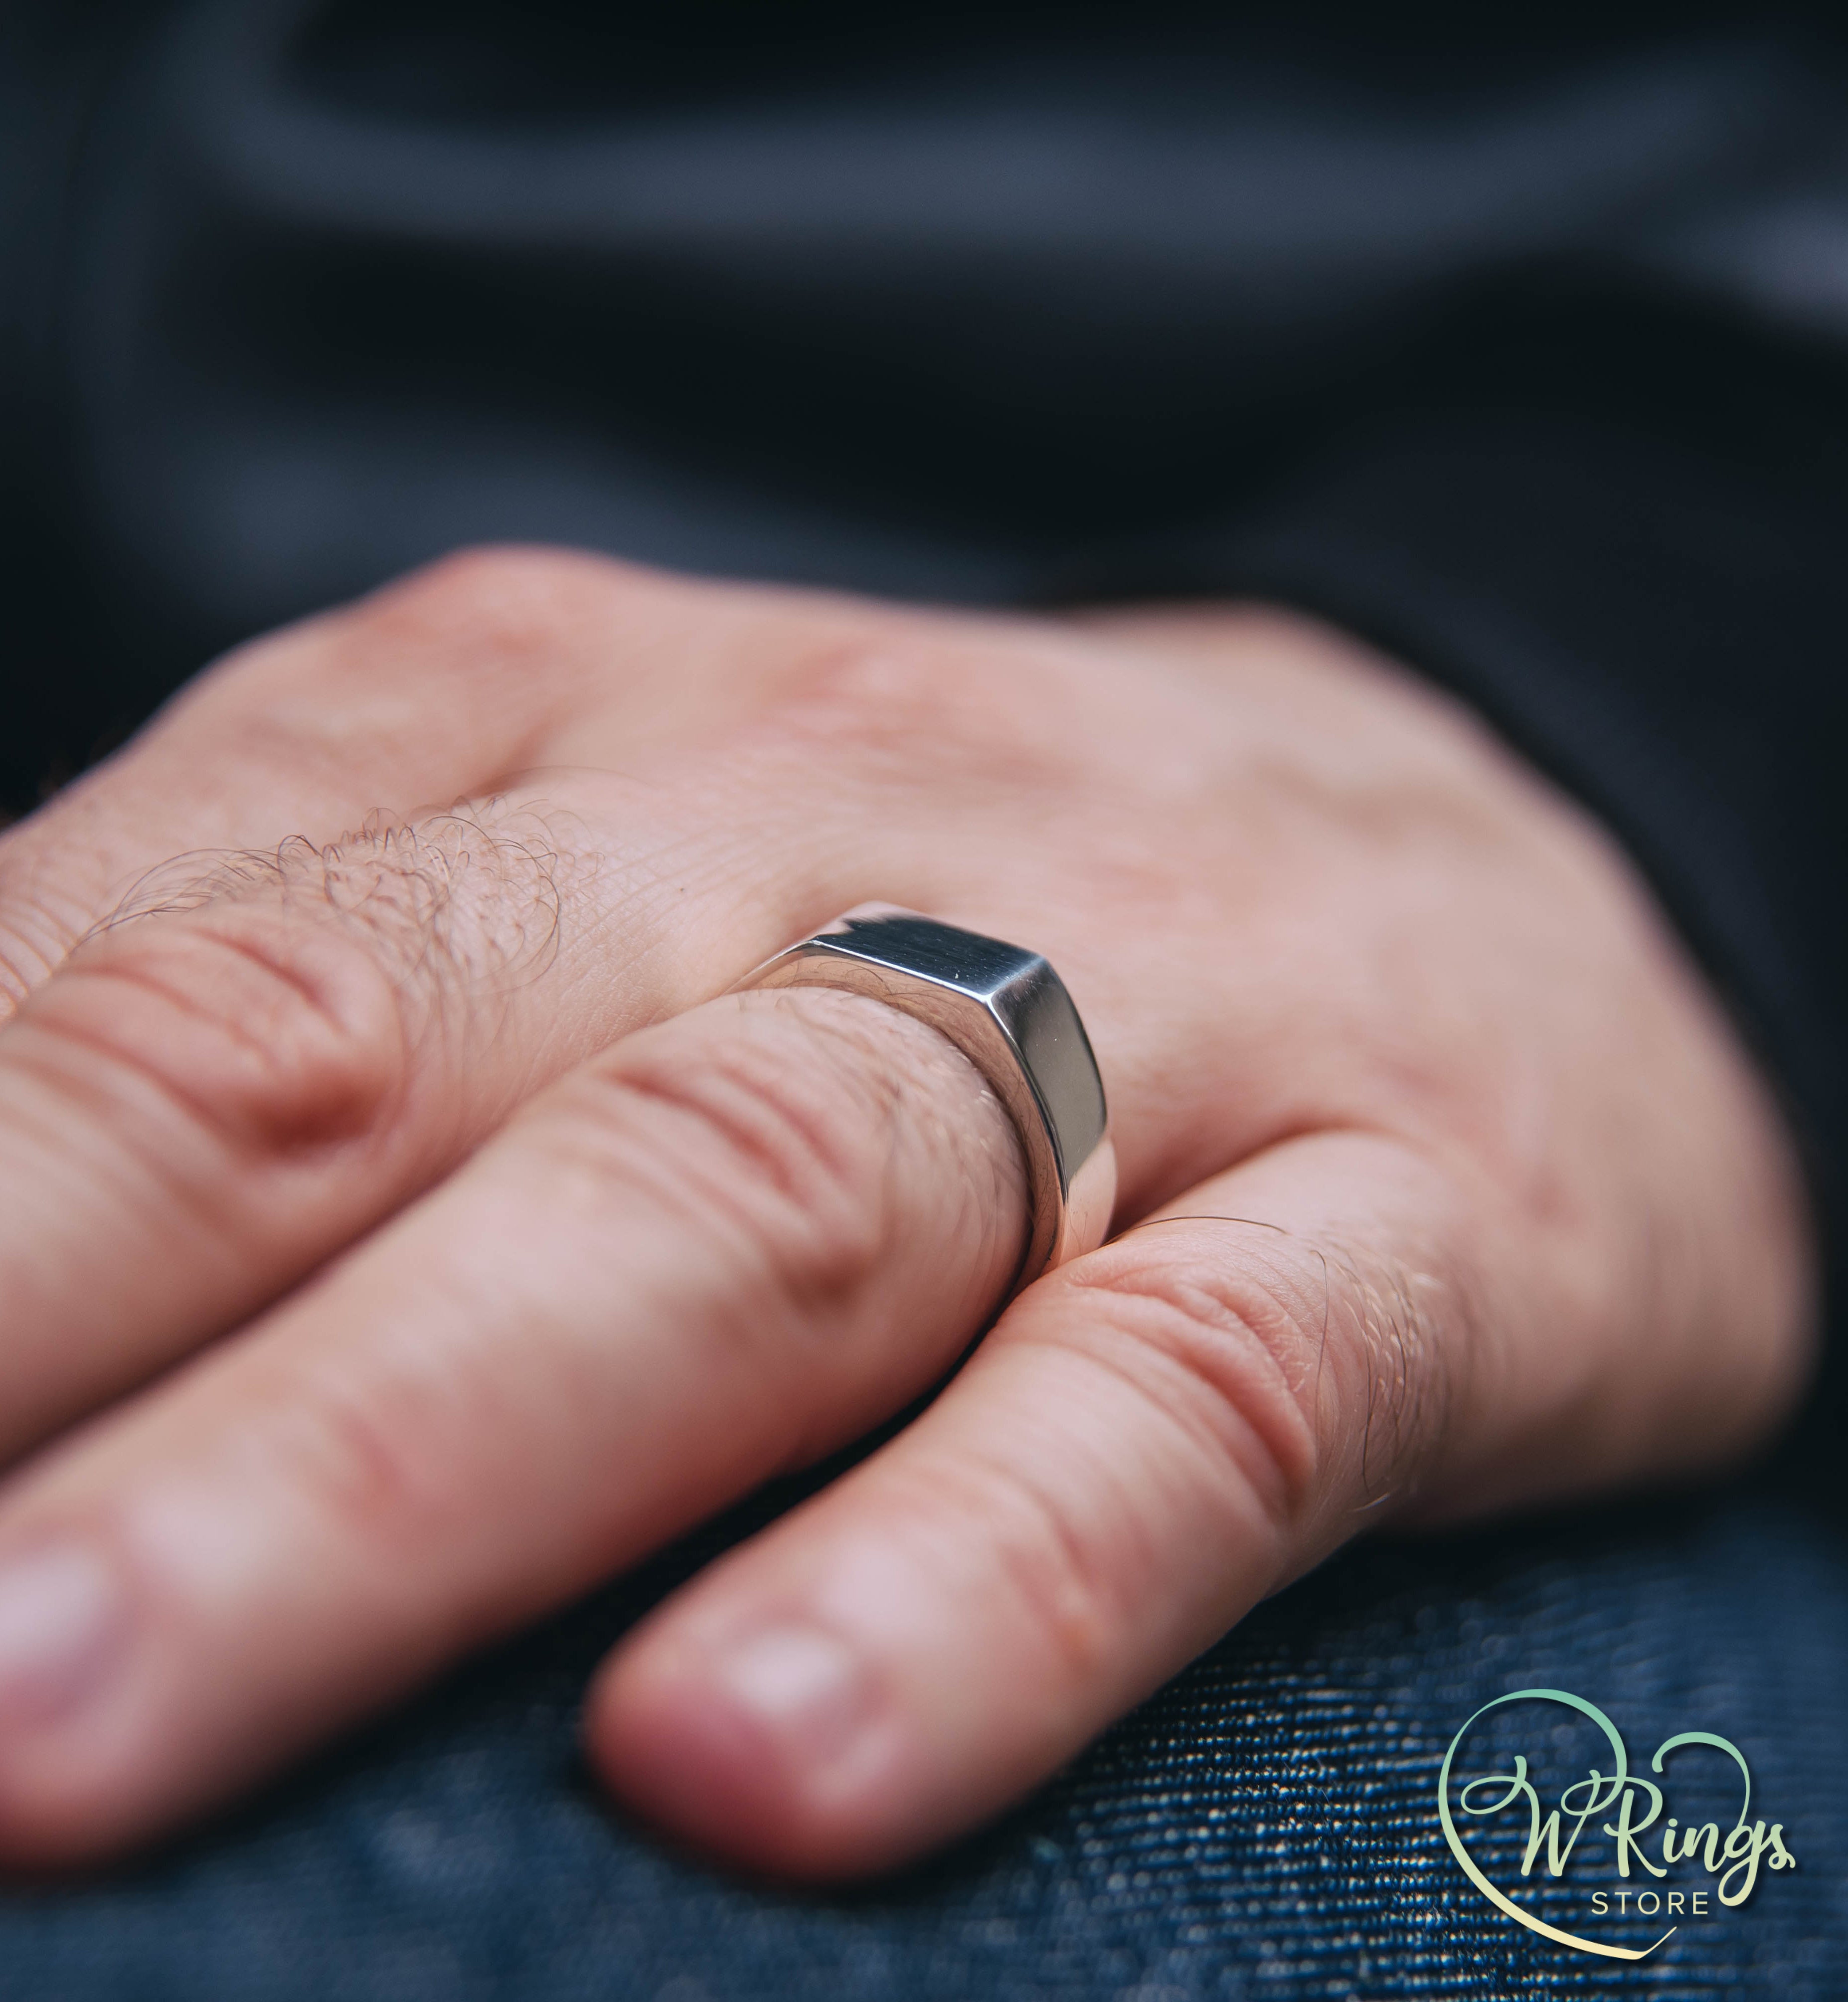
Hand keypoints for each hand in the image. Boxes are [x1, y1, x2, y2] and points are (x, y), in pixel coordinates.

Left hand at [0, 552, 1812, 1874]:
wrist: (1491, 839)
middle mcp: (824, 821)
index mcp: (573, 727)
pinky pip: (1189, 1395)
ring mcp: (1142, 1009)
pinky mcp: (1407, 1213)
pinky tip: (762, 1766)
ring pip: (756, 1207)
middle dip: (59, 1305)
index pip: (179, 944)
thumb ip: (308, 993)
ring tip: (100, 1714)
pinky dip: (980, 1570)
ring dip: (411, 1463)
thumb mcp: (616, 861)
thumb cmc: (982, 893)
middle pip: (399, 1050)